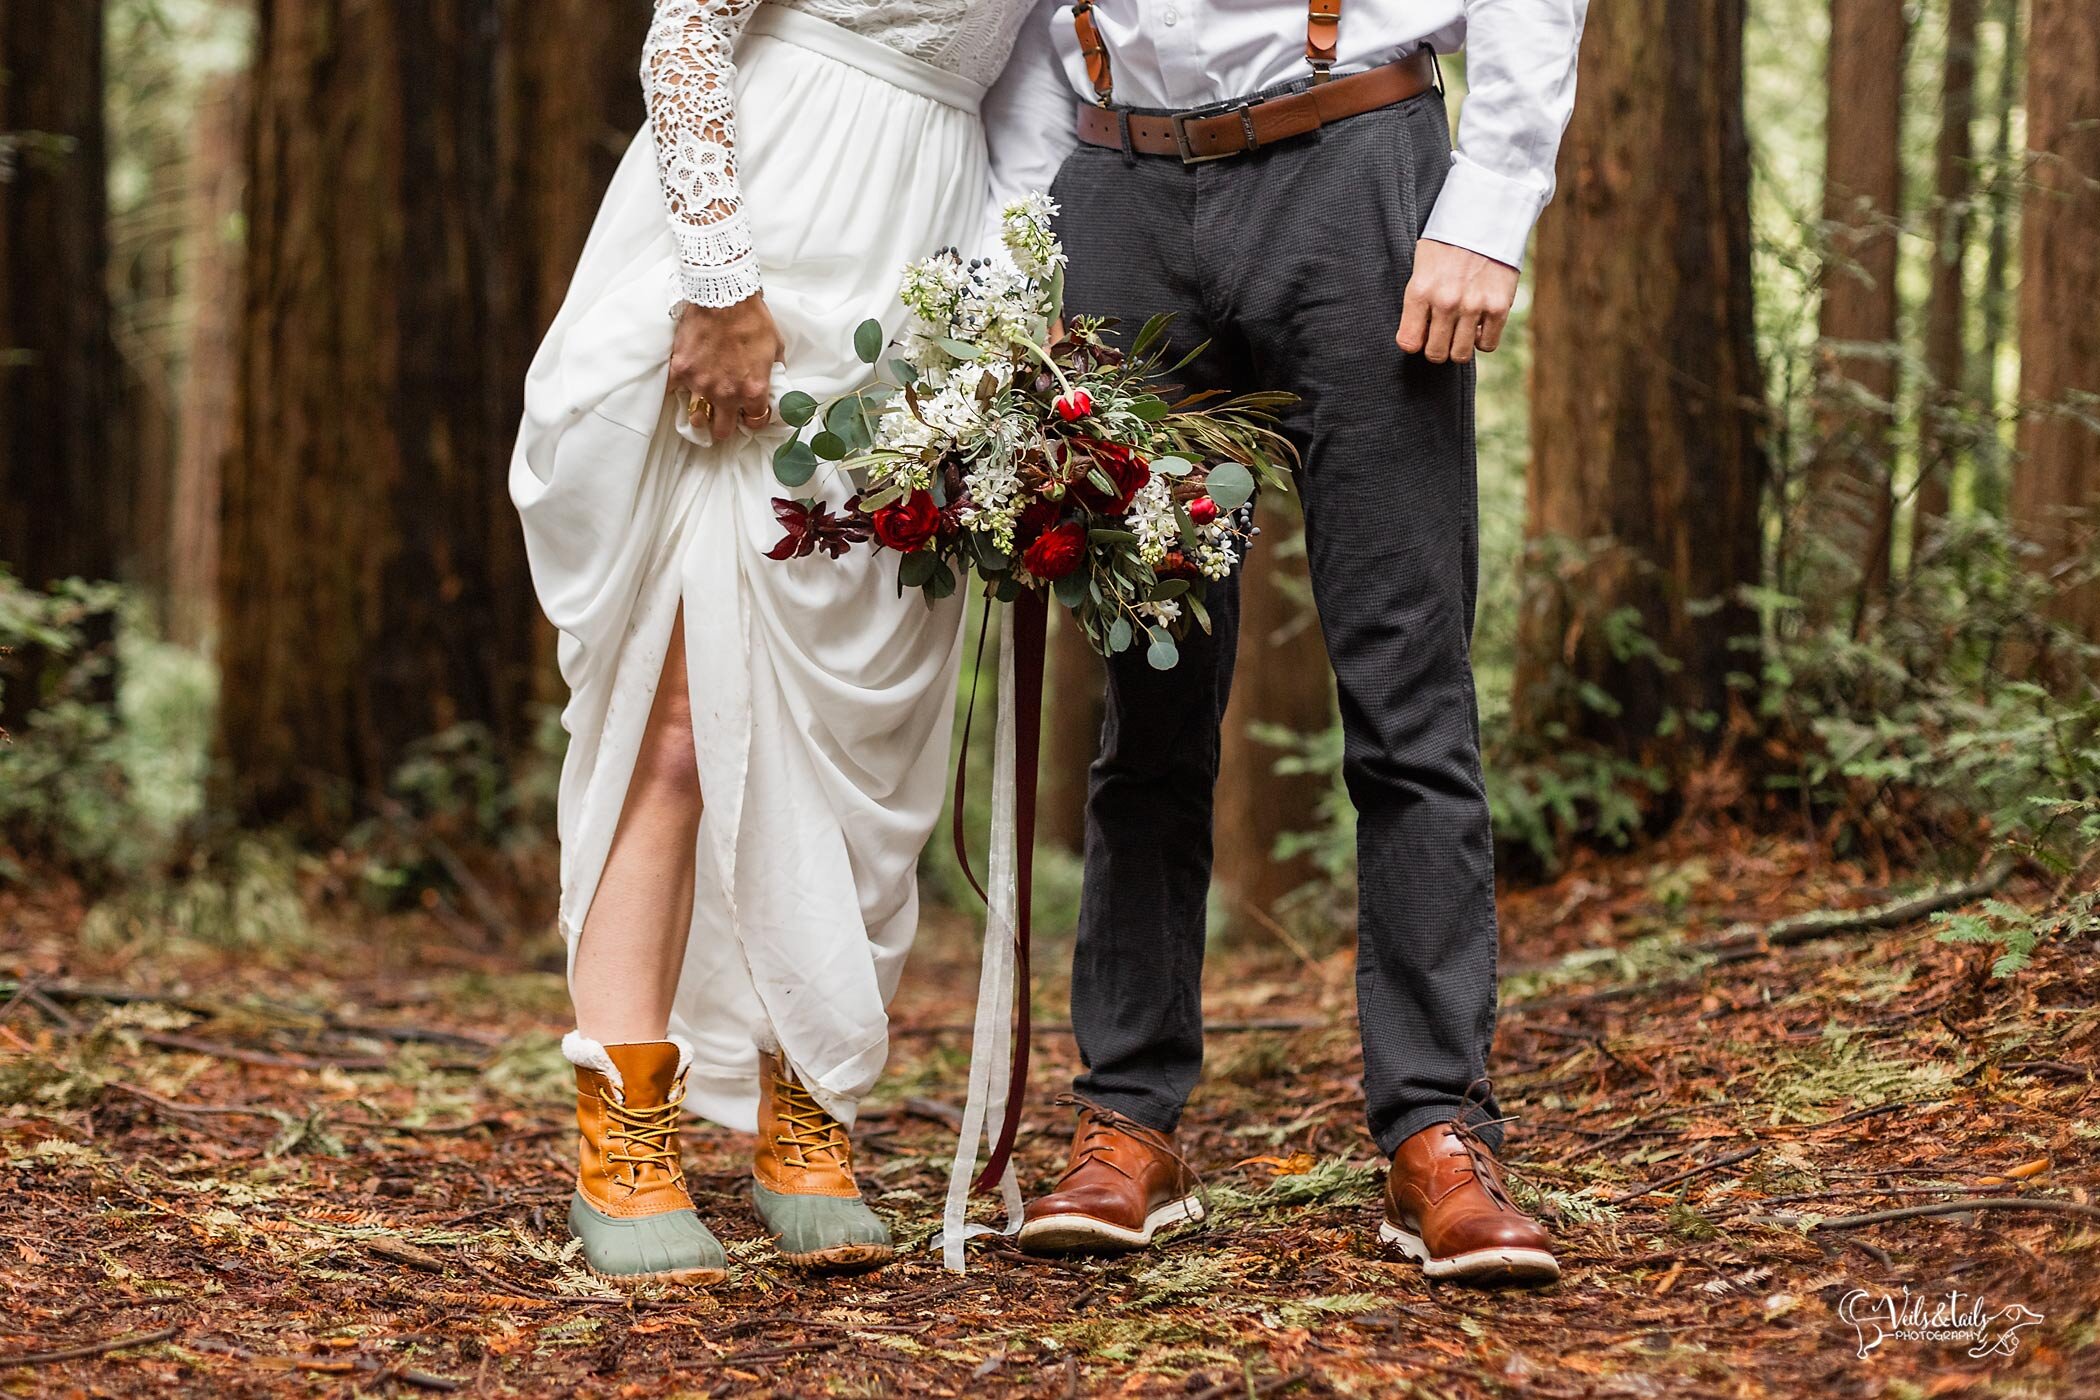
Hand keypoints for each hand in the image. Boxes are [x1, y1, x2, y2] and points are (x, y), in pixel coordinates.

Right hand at [671, 294, 784, 439]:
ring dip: (701, 415)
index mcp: (753, 390)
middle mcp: (726, 394)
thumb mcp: (775, 347)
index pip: (755, 422)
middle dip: (725, 426)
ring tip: (703, 405)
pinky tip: (684, 382)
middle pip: (722, 430)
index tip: (750, 412)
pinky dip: (678, 389)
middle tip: (724, 417)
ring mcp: (700, 384)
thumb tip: (773, 378)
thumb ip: (773, 370)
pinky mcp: (680, 371)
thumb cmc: (752, 318)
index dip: (754, 418)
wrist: (724, 296)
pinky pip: (674, 391)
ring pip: (696, 418)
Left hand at [1396, 239, 1518, 364]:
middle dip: (1437, 348)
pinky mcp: (1498, 307)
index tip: (1421, 335)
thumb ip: (1418, 302)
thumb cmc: (1447, 243)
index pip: (1409, 343)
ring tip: (1460, 330)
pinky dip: (1483, 339)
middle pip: (1436, 354)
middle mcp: (1446, 302)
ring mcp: (1473, 306)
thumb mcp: (1421, 266)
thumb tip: (1417, 338)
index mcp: (1420, 291)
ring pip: (1461, 354)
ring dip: (1459, 346)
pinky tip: (1479, 324)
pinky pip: (1488, 344)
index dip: (1415, 343)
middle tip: (1442, 333)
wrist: (1485, 218)